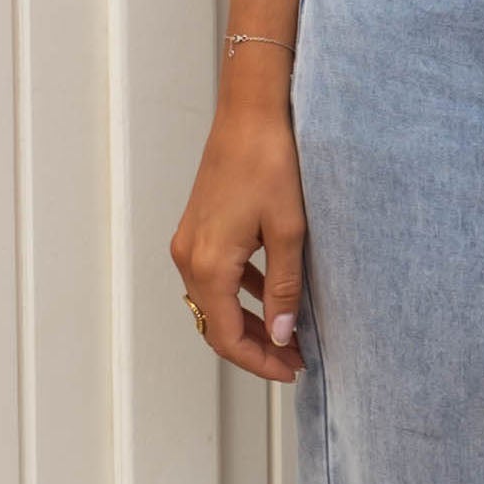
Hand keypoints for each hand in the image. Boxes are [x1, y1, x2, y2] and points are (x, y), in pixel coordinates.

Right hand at [169, 77, 307, 382]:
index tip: (292, 370)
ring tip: (288, 335)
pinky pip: (215, 277)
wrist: (250, 113)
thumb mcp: (289, 232)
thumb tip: (283, 336)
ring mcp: (190, 242)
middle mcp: (189, 258)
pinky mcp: (198, 228)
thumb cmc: (270, 163)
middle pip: (216, 325)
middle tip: (294, 359)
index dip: (260, 361)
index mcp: (208, 265)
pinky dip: (241, 295)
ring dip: (248, 323)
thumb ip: (285, 289)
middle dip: (255, 347)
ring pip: (215, 303)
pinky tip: (271, 295)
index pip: (227, 337)